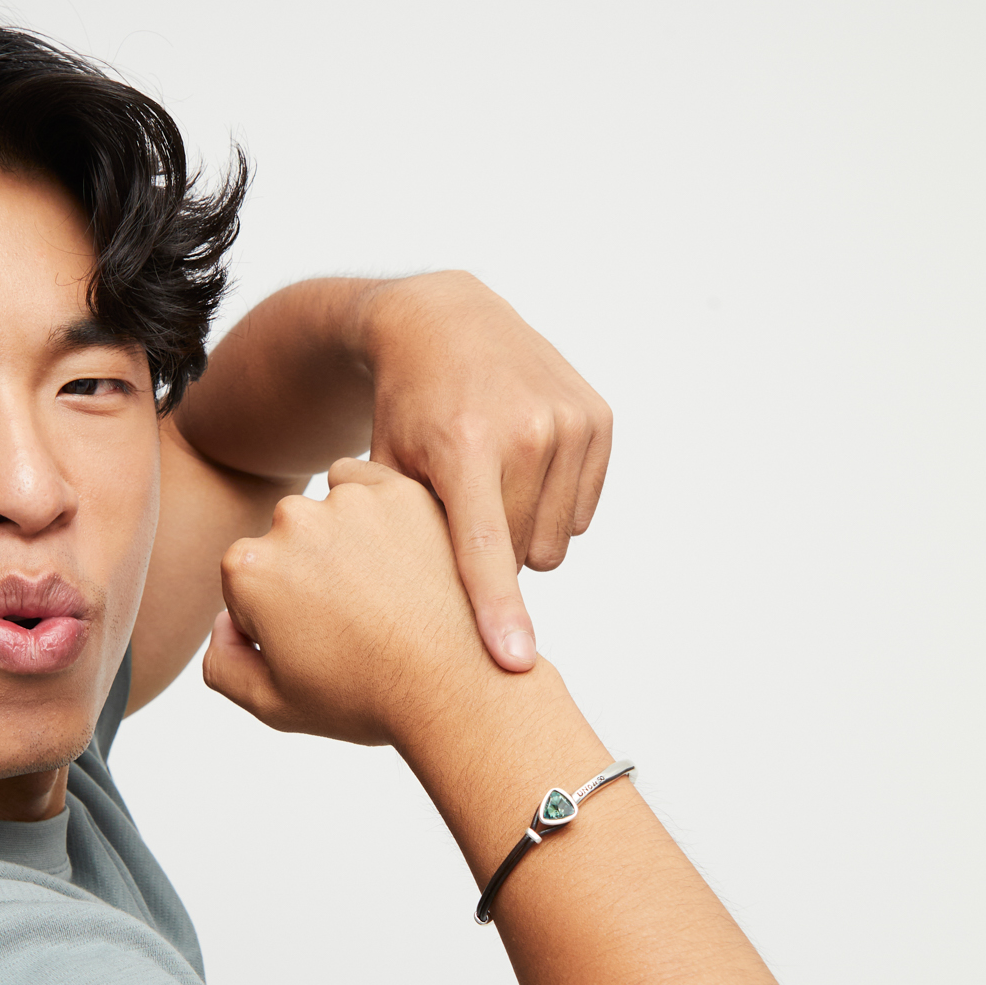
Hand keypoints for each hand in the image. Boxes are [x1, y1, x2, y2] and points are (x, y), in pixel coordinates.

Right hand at [206, 459, 491, 750]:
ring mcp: (349, 500)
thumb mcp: (273, 705)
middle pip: (286, 545)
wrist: (458, 687)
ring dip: (342, 541)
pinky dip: (377, 513)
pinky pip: (370, 485)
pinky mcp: (401, 491)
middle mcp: (291, 521)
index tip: (315, 643)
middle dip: (308, 576)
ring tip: (382, 594)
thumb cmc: (366, 701)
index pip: (246, 584)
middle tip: (354, 622)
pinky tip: (398, 561)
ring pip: (327, 512)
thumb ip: (223, 664)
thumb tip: (225, 623)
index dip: (275, 620)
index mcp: (248, 568)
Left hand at [361, 272, 611, 671]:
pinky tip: (521, 471)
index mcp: (465, 447)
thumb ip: (401, 540)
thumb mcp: (387, 470)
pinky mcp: (599, 418)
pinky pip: (582, 513)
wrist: (444, 322)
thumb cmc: (404, 413)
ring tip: (490, 491)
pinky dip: (552, 509)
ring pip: (557, 542)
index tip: (516, 663)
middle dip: (492, 558)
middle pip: (524, 558)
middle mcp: (526, 431)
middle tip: (461, 519)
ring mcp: (569, 422)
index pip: (486, 549)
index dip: (499, 611)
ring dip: (523, 536)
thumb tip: (423, 622)